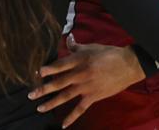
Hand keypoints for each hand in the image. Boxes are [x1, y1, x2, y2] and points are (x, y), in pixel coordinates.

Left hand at [27, 35, 144, 127]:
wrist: (128, 65)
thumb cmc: (108, 54)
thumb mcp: (90, 47)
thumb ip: (76, 46)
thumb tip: (67, 38)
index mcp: (78, 60)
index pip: (59, 66)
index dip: (48, 70)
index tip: (37, 74)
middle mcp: (80, 74)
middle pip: (58, 83)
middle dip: (43, 89)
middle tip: (31, 95)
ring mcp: (86, 87)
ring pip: (66, 96)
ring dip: (52, 103)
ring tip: (39, 108)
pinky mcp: (94, 96)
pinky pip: (81, 108)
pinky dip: (72, 117)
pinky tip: (63, 124)